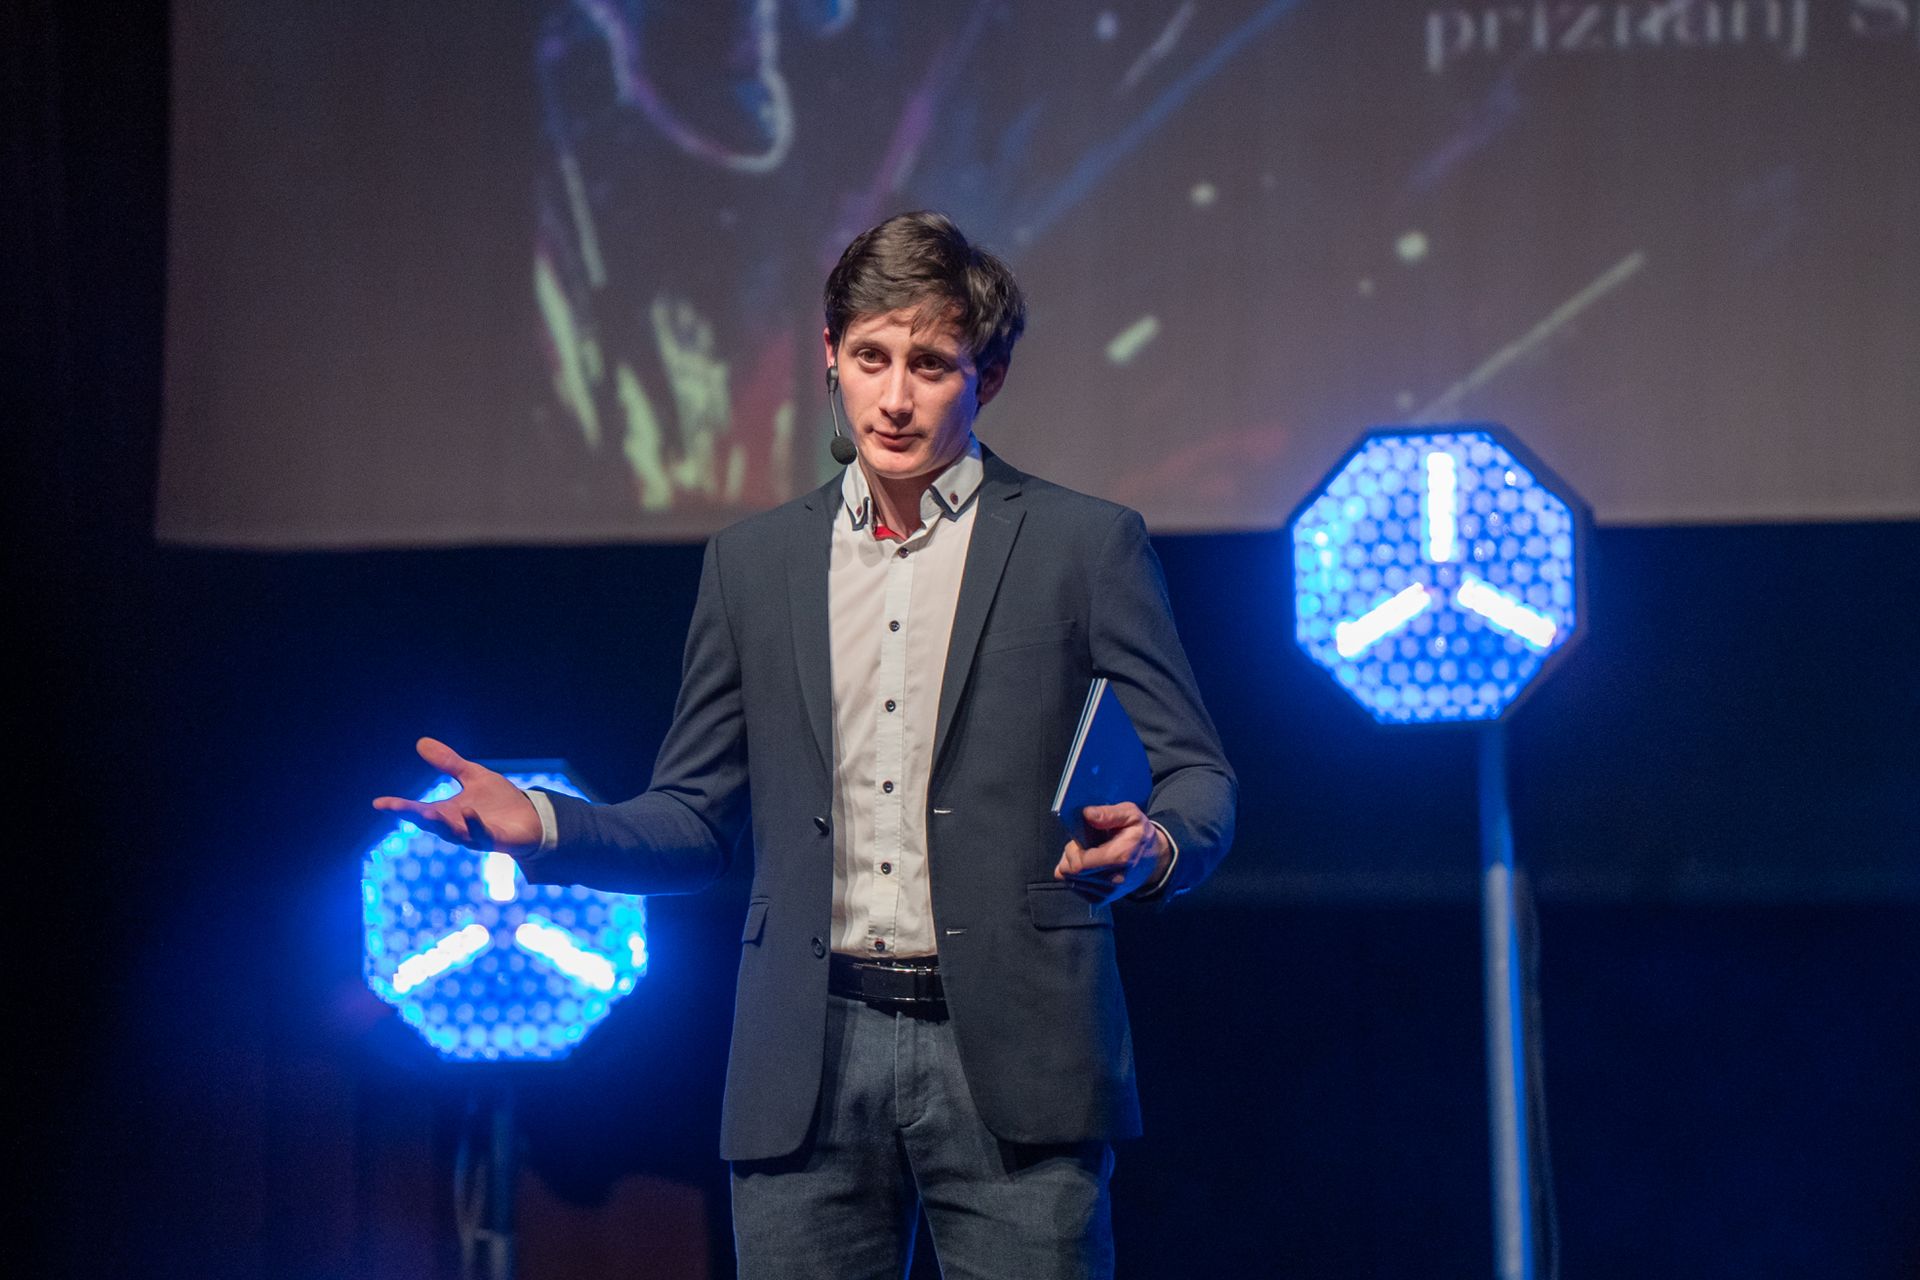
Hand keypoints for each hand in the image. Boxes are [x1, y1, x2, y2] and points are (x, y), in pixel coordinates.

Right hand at [371, 738, 542, 855]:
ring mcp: (475, 835)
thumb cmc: (499, 801)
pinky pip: (482, 834)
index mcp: (448, 812)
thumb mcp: (472, 776)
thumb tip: (421, 742)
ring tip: (427, 812)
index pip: (418, 810)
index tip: (378, 803)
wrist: (531, 818)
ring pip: (454, 832)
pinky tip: (469, 812)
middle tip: (395, 807)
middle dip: (414, 816)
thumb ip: (448, 763)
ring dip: (442, 823)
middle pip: (431, 823)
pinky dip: (474, 824)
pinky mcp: (495, 840)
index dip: (400, 807)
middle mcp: (457, 826)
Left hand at [1054, 802, 1168, 904]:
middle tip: (1081, 845)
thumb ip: (1108, 814)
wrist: (1154, 860)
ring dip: (1072, 866)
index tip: (1079, 839)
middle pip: (1073, 873)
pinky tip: (1088, 866)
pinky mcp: (1102, 899)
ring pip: (1072, 881)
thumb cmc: (1139, 835)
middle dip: (1070, 856)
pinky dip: (1076, 877)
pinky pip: (1076, 889)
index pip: (1080, 863)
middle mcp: (1114, 880)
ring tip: (1087, 854)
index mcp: (1119, 857)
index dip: (1072, 850)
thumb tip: (1086, 814)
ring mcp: (1108, 892)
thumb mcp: (1131, 815)